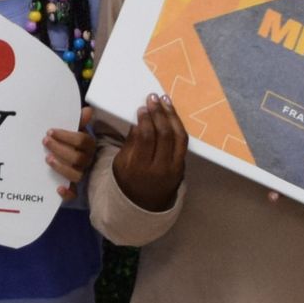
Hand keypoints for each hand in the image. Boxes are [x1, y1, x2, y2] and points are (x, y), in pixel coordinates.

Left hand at [43, 115, 97, 199]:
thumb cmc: (70, 143)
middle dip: (60, 149)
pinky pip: (74, 194)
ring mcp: (81, 175)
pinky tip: (58, 187)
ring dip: (61, 167)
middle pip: (78, 157)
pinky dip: (67, 192)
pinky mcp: (75, 189)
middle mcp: (87, 160)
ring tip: (47, 159)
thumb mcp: (73, 130)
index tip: (50, 131)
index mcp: (88, 145)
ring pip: (76, 174)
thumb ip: (78, 121)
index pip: (82, 140)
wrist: (68, 159)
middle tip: (45, 141)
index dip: (66, 136)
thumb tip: (87, 110)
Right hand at [112, 94, 187, 212]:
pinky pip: (183, 142)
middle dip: (159, 113)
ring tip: (165, 101)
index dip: (145, 120)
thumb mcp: (120, 164)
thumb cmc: (128, 181)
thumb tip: (139, 121)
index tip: (142, 108)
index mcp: (140, 168)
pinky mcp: (182, 166)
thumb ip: (130, 143)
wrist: (144, 205)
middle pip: (164, 135)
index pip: (146, 138)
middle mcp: (160, 168)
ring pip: (178, 137)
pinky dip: (178, 126)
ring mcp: (174, 168)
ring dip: (172, 116)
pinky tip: (172, 115)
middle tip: (153, 98)